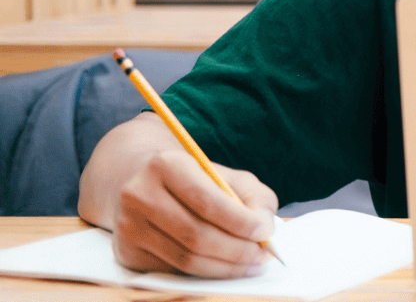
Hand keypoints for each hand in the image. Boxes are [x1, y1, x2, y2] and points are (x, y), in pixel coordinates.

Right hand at [110, 149, 278, 277]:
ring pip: (185, 259)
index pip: (207, 201)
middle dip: (237, 250)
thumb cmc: (196, 181)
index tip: (265, 232)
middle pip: (196, 235)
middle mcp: (139, 193)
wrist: (143, 184)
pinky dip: (204, 273)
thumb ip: (254, 196)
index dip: (240, 221)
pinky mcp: (126, 251)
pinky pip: (173, 270)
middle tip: (262, 255)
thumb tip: (266, 227)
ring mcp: (128, 225)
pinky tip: (223, 266)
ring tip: (250, 264)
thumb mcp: (227, 176)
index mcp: (166, 164)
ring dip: (225, 267)